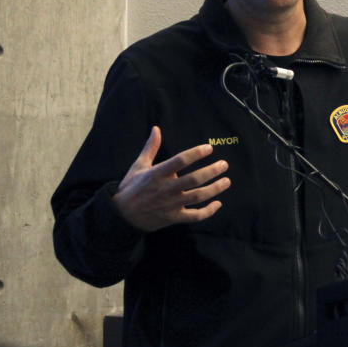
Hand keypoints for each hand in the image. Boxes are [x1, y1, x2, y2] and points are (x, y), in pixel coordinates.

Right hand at [112, 126, 230, 231]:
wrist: (121, 215)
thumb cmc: (131, 187)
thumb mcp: (139, 165)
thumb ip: (151, 147)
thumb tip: (156, 128)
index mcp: (157, 174)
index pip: (180, 160)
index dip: (196, 153)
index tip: (209, 148)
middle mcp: (166, 189)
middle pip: (194, 179)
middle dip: (212, 171)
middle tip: (224, 164)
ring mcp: (171, 204)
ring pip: (198, 196)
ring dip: (215, 189)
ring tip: (227, 181)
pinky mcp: (174, 218)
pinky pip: (195, 216)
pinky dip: (208, 211)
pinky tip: (218, 204)